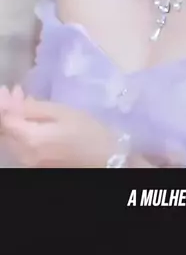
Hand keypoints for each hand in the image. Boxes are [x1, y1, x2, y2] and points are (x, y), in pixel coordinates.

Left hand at [0, 95, 116, 167]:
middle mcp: (24, 154)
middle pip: (5, 131)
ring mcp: (29, 163)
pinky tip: (28, 119)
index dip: (4, 103)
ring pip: (10, 140)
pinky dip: (19, 131)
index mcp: (30, 139)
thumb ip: (34, 107)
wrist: (105, 159)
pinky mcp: (36, 166)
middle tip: (14, 93)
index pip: (5, 120)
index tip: (8, 88)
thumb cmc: (88, 131)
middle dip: (7, 110)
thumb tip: (14, 101)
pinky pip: (19, 147)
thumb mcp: (63, 111)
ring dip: (12, 120)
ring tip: (21, 103)